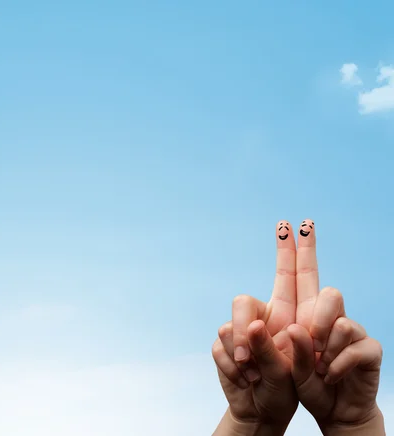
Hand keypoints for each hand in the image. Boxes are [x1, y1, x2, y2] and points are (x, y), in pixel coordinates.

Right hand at [211, 221, 297, 429]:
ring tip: (253, 372)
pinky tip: (244, 378)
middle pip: (245, 299)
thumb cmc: (283, 388)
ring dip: (241, 350)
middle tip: (270, 274)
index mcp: (290, 316)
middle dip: (244, 309)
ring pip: (229, 325)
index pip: (295, 277)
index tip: (299, 224)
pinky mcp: (223, 346)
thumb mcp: (288, 370)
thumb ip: (271, 347)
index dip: (297, 250)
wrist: (260, 410)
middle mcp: (263, 318)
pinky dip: (232, 365)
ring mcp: (239, 332)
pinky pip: (219, 346)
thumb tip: (251, 325)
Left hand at [288, 220, 383, 432]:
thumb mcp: (278, 369)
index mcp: (298, 315)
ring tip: (314, 365)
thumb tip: (296, 329)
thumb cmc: (301, 386)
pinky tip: (326, 376)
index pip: (294, 277)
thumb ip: (277, 349)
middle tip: (304, 275)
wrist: (331, 413)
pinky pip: (355, 346)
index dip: (292, 251)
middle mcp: (324, 318)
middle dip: (311, 259)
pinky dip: (335, 365)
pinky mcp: (367, 350)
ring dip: (322, 344)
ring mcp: (348, 332)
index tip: (286, 224)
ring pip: (338, 317)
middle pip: (324, 286)